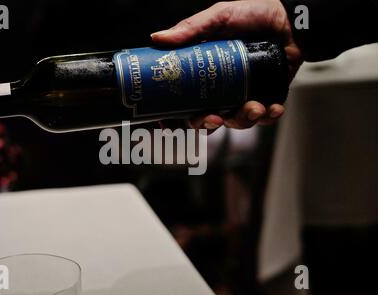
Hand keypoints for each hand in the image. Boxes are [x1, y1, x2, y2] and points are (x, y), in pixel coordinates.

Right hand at [151, 0, 302, 129]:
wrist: (290, 19)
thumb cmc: (254, 14)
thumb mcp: (220, 17)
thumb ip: (192, 28)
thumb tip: (157, 38)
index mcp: (203, 73)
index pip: (182, 99)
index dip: (172, 116)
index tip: (166, 124)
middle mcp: (220, 88)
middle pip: (204, 118)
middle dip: (207, 124)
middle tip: (214, 119)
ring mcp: (242, 96)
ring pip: (234, 122)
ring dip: (242, 120)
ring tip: (255, 106)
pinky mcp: (265, 99)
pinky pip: (263, 118)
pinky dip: (268, 117)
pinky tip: (272, 108)